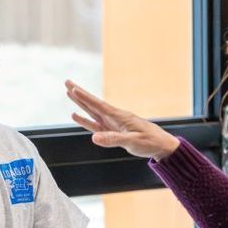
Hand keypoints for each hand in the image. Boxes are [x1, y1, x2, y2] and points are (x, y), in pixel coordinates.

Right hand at [65, 80, 179, 160]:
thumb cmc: (150, 142)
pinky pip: (95, 124)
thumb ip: (113, 139)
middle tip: (67, 82)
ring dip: (80, 103)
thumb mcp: (132, 142)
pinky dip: (85, 120)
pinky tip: (76, 116)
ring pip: (92, 112)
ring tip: (69, 94)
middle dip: (79, 94)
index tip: (73, 88)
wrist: (161, 145)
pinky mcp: (112, 131)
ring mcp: (112, 124)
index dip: (85, 98)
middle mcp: (114, 117)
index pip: (98, 105)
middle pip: (92, 104)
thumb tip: (94, 138)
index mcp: (119, 117)